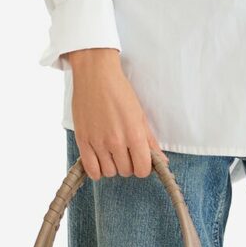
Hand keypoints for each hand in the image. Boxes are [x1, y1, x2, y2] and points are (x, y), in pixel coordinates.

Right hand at [64, 48, 167, 180]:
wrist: (95, 74)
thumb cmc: (120, 92)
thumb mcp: (140, 115)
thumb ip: (150, 142)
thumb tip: (163, 162)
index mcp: (134, 135)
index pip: (142, 170)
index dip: (142, 167)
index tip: (139, 159)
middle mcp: (116, 141)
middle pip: (126, 171)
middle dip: (127, 164)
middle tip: (124, 151)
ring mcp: (98, 142)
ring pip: (109, 172)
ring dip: (112, 166)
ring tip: (111, 152)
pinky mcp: (83, 140)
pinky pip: (91, 169)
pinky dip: (97, 170)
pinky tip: (100, 160)